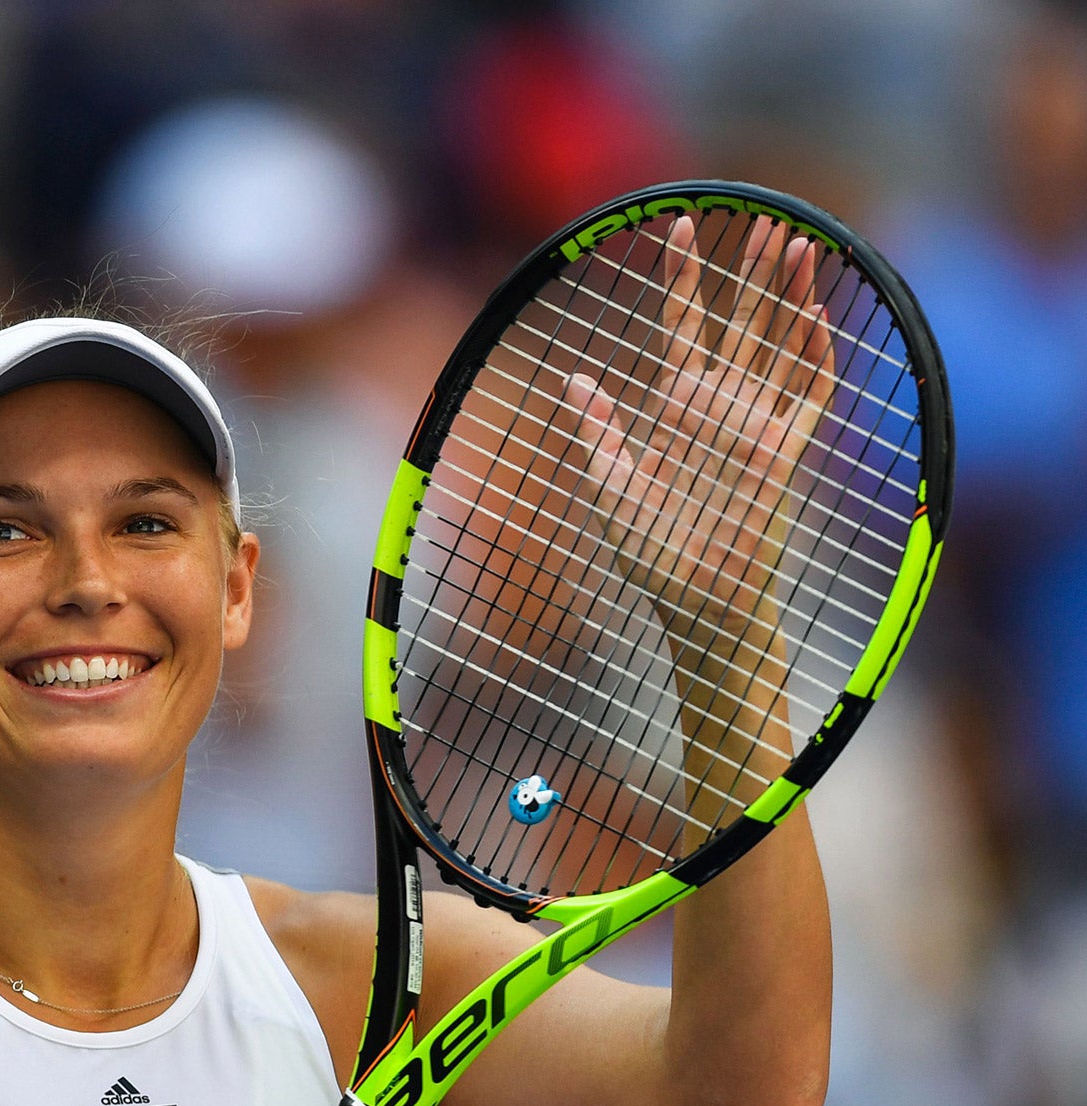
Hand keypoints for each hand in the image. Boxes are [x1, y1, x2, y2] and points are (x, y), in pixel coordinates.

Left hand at [562, 215, 835, 645]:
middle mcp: (719, 409)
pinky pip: (807, 396)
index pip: (683, 327)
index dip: (682, 278)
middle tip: (762, 218)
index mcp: (675, 410)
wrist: (696, 604)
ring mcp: (756, 428)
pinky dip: (813, 357)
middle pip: (740, 323)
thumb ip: (597, 432)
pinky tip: (814, 316)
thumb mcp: (610, 488)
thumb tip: (575, 378)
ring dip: (790, 297)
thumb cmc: (651, 555)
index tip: (681, 227)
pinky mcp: (785, 454)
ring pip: (778, 346)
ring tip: (799, 242)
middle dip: (750, 271)